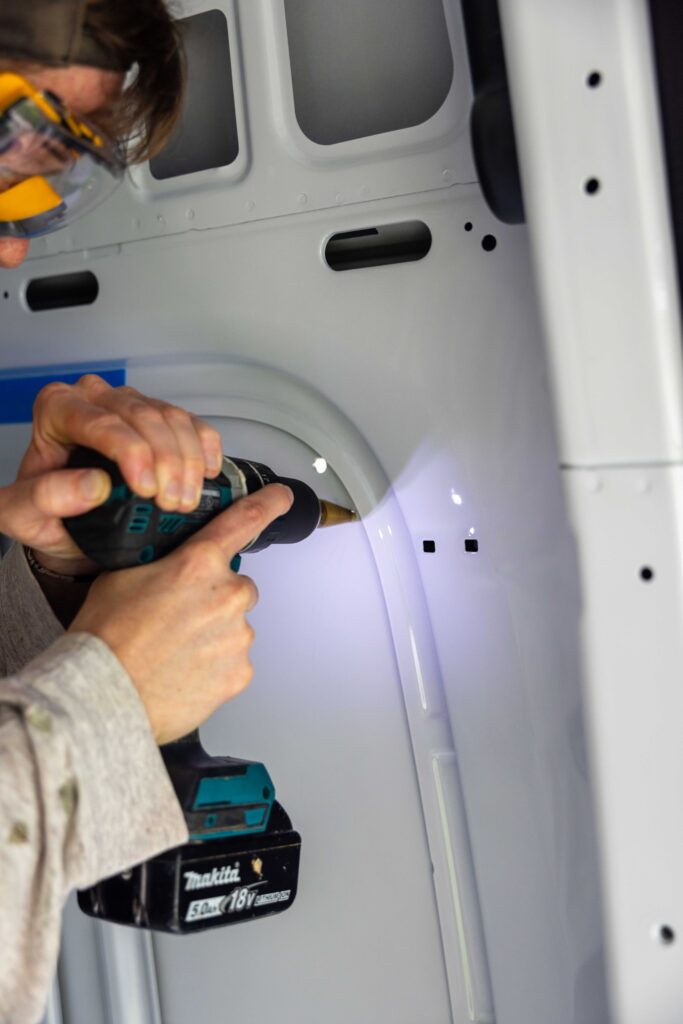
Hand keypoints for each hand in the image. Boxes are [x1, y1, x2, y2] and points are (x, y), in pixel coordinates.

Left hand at [0, 374, 223, 574]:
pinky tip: (206, 474)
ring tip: (184, 501)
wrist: (70, 522)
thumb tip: (92, 485)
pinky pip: (192, 423)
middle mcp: (94, 398)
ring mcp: (131, 403)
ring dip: (188, 461)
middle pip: (142, 415)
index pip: (100, 421)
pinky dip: (205, 448)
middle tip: (172, 503)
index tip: (147, 490)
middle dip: (166, 461)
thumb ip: (43, 499)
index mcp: (56, 409)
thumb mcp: (22, 516)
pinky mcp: (161, 417)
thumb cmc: (44, 513)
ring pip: (172, 418)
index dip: (132, 453)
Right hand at [69, 483, 293, 743]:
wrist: (105, 694)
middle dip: (214, 598)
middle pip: (237, 588)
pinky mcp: (240, 672)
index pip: (245, 521)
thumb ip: (161, 560)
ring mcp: (238, 636)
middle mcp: (228, 596)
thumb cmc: (107, 639)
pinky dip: (215, 664)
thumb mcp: (123, 575)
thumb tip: (170, 559)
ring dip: (213, 634)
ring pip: (235, 626)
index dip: (268, 505)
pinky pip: (234, 660)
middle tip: (178, 617)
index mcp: (199, 564)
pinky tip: (185, 669)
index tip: (282, 498)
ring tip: (174, 650)